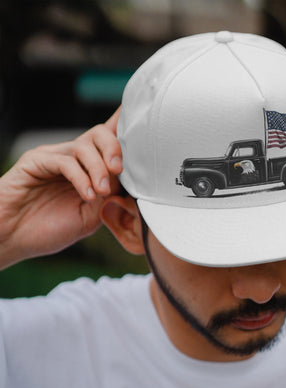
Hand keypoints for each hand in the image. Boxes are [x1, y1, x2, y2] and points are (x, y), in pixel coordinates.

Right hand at [0, 108, 121, 268]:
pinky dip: (81, 177)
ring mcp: (54, 157)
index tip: (145, 123)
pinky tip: (86, 195)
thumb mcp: (91, 215)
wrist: (13, 239)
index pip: (109, 143)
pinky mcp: (36, 161)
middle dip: (115, 148)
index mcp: (88, 169)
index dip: (125, 129)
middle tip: (118, 170)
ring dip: (99, 168)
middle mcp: (73, 158)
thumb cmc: (51, 229)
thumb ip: (109, 196)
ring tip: (100, 191)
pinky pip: (66, 161)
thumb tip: (128, 179)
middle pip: (100, 134)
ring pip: (85, 145)